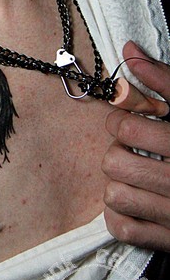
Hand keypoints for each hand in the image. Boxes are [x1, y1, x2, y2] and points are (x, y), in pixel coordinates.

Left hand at [102, 41, 169, 250]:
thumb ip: (168, 80)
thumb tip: (130, 51)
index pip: (129, 128)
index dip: (125, 117)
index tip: (138, 116)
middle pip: (115, 159)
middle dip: (120, 148)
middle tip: (137, 144)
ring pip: (115, 193)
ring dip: (120, 181)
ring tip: (139, 172)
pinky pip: (123, 228)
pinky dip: (122, 215)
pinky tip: (139, 201)